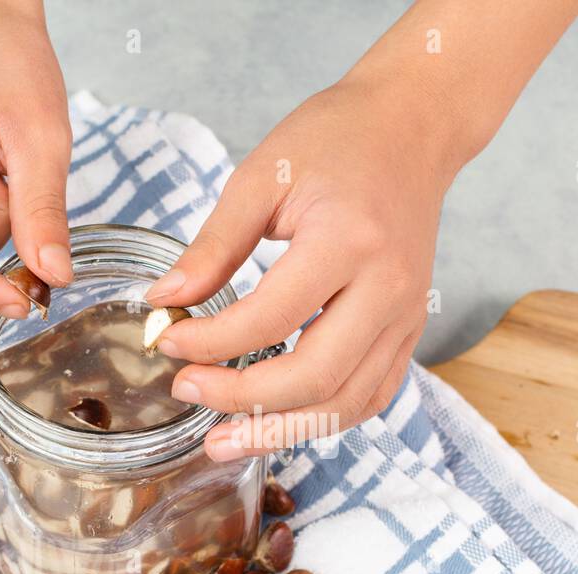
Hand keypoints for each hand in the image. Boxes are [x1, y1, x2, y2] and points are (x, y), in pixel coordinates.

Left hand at [149, 78, 452, 460]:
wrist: (412, 129)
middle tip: (186, 391)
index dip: (210, 342)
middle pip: (313, 376)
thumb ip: (214, 244)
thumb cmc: (337, 141)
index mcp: (349, 241)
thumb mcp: (261, 175)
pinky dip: (323, 419)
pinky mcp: (410, 329)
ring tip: (223, 441)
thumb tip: (165, 301)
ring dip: (281, 430)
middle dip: (241, 399)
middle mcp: (387, 288)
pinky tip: (278, 424)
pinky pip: (371, 395)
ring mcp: (406, 315)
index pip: (270, 319)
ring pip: (346, 402)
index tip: (167, 339)